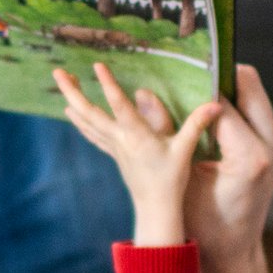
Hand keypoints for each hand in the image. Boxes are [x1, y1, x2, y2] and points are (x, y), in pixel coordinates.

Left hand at [53, 64, 220, 246]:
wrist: (156, 207)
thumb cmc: (171, 179)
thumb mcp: (185, 150)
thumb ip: (196, 124)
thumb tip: (215, 103)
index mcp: (137, 136)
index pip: (120, 106)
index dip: (108, 85)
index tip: (97, 66)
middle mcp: (120, 139)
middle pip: (89, 113)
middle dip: (72, 91)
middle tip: (57, 71)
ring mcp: (113, 146)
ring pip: (86, 120)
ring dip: (72, 100)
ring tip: (61, 80)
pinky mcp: (113, 152)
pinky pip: (91, 133)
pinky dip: (79, 120)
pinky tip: (69, 110)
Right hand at [185, 64, 272, 272]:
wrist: (233, 254)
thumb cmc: (203, 226)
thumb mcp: (180, 180)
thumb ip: (167, 135)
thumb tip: (144, 93)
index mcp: (251, 157)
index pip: (223, 101)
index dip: (195, 85)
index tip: (170, 74)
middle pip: (249, 83)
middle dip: (216, 75)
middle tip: (185, 74)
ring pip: (253, 92)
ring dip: (225, 87)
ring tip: (192, 89)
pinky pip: (254, 108)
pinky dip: (232, 102)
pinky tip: (205, 107)